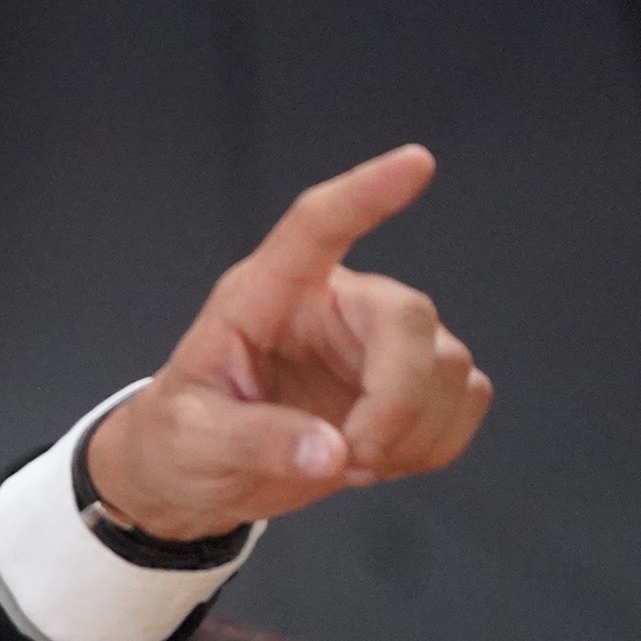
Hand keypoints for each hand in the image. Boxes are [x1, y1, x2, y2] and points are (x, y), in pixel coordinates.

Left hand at [87, 144, 491, 541]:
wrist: (193, 478)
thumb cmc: (177, 439)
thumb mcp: (191, 441)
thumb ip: (255, 443)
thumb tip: (329, 453)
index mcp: (264, 296)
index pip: (315, 228)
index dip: (364, 195)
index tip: (415, 162)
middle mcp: (330, 306)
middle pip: (408, 317)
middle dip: (397, 398)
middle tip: (352, 456)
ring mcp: (377, 344)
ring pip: (448, 365)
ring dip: (412, 432)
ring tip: (345, 462)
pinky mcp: (410, 384)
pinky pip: (463, 400)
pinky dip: (433, 444)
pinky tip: (376, 462)